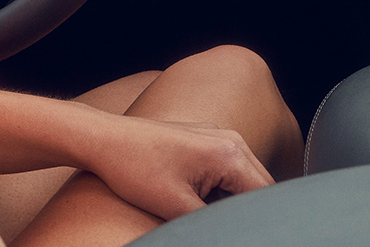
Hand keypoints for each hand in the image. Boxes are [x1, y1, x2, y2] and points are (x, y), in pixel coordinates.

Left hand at [80, 116, 272, 220]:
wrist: (103, 138)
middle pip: (259, 187)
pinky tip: (196, 203)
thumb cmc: (135, 169)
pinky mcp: (203, 139)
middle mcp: (229, 138)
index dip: (259, 224)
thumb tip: (232, 233)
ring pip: (242, 180)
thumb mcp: (177, 208)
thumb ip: (213, 225)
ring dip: (232, 202)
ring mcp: (216, 134)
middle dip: (247, 213)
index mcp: (229, 153)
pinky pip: (226, 169)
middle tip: (223, 230)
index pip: (266, 198)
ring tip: (200, 213)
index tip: (246, 235)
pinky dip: (221, 190)